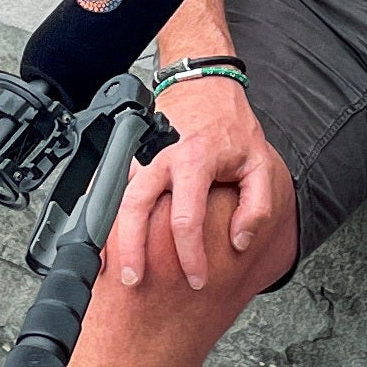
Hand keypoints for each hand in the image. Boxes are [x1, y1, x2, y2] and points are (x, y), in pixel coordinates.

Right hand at [108, 78, 284, 296]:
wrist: (206, 86)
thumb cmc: (231, 125)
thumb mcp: (259, 163)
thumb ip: (256, 206)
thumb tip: (238, 241)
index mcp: (194, 159)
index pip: (186, 217)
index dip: (190, 254)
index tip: (197, 278)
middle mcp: (162, 158)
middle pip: (136, 206)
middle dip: (132, 247)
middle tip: (135, 280)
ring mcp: (143, 156)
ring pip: (118, 197)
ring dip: (112, 235)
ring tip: (114, 270)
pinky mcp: (132, 158)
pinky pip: (114, 190)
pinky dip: (106, 218)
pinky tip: (106, 245)